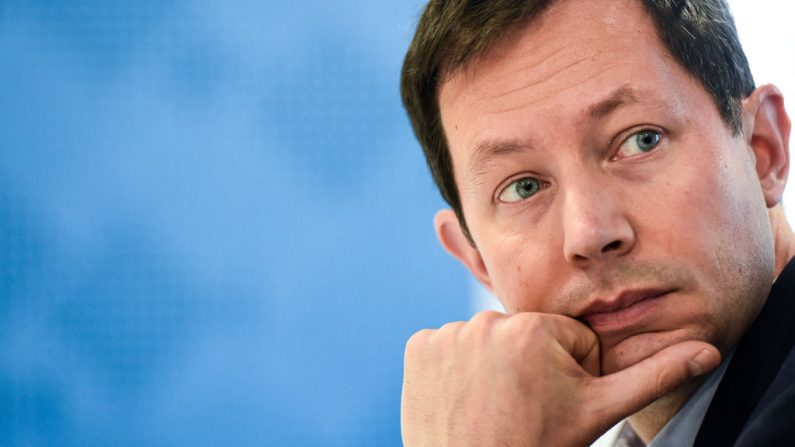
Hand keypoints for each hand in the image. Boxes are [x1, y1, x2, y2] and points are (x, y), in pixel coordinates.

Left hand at [401, 311, 719, 446]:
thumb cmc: (536, 445)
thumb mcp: (599, 412)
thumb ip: (653, 376)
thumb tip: (707, 350)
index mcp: (534, 328)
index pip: (567, 338)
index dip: (571, 372)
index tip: (554, 402)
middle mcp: (485, 319)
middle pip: (526, 336)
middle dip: (533, 366)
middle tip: (524, 407)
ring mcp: (446, 333)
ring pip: (488, 341)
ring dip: (494, 366)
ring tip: (495, 404)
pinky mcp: (418, 348)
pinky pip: (449, 347)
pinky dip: (457, 369)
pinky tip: (465, 398)